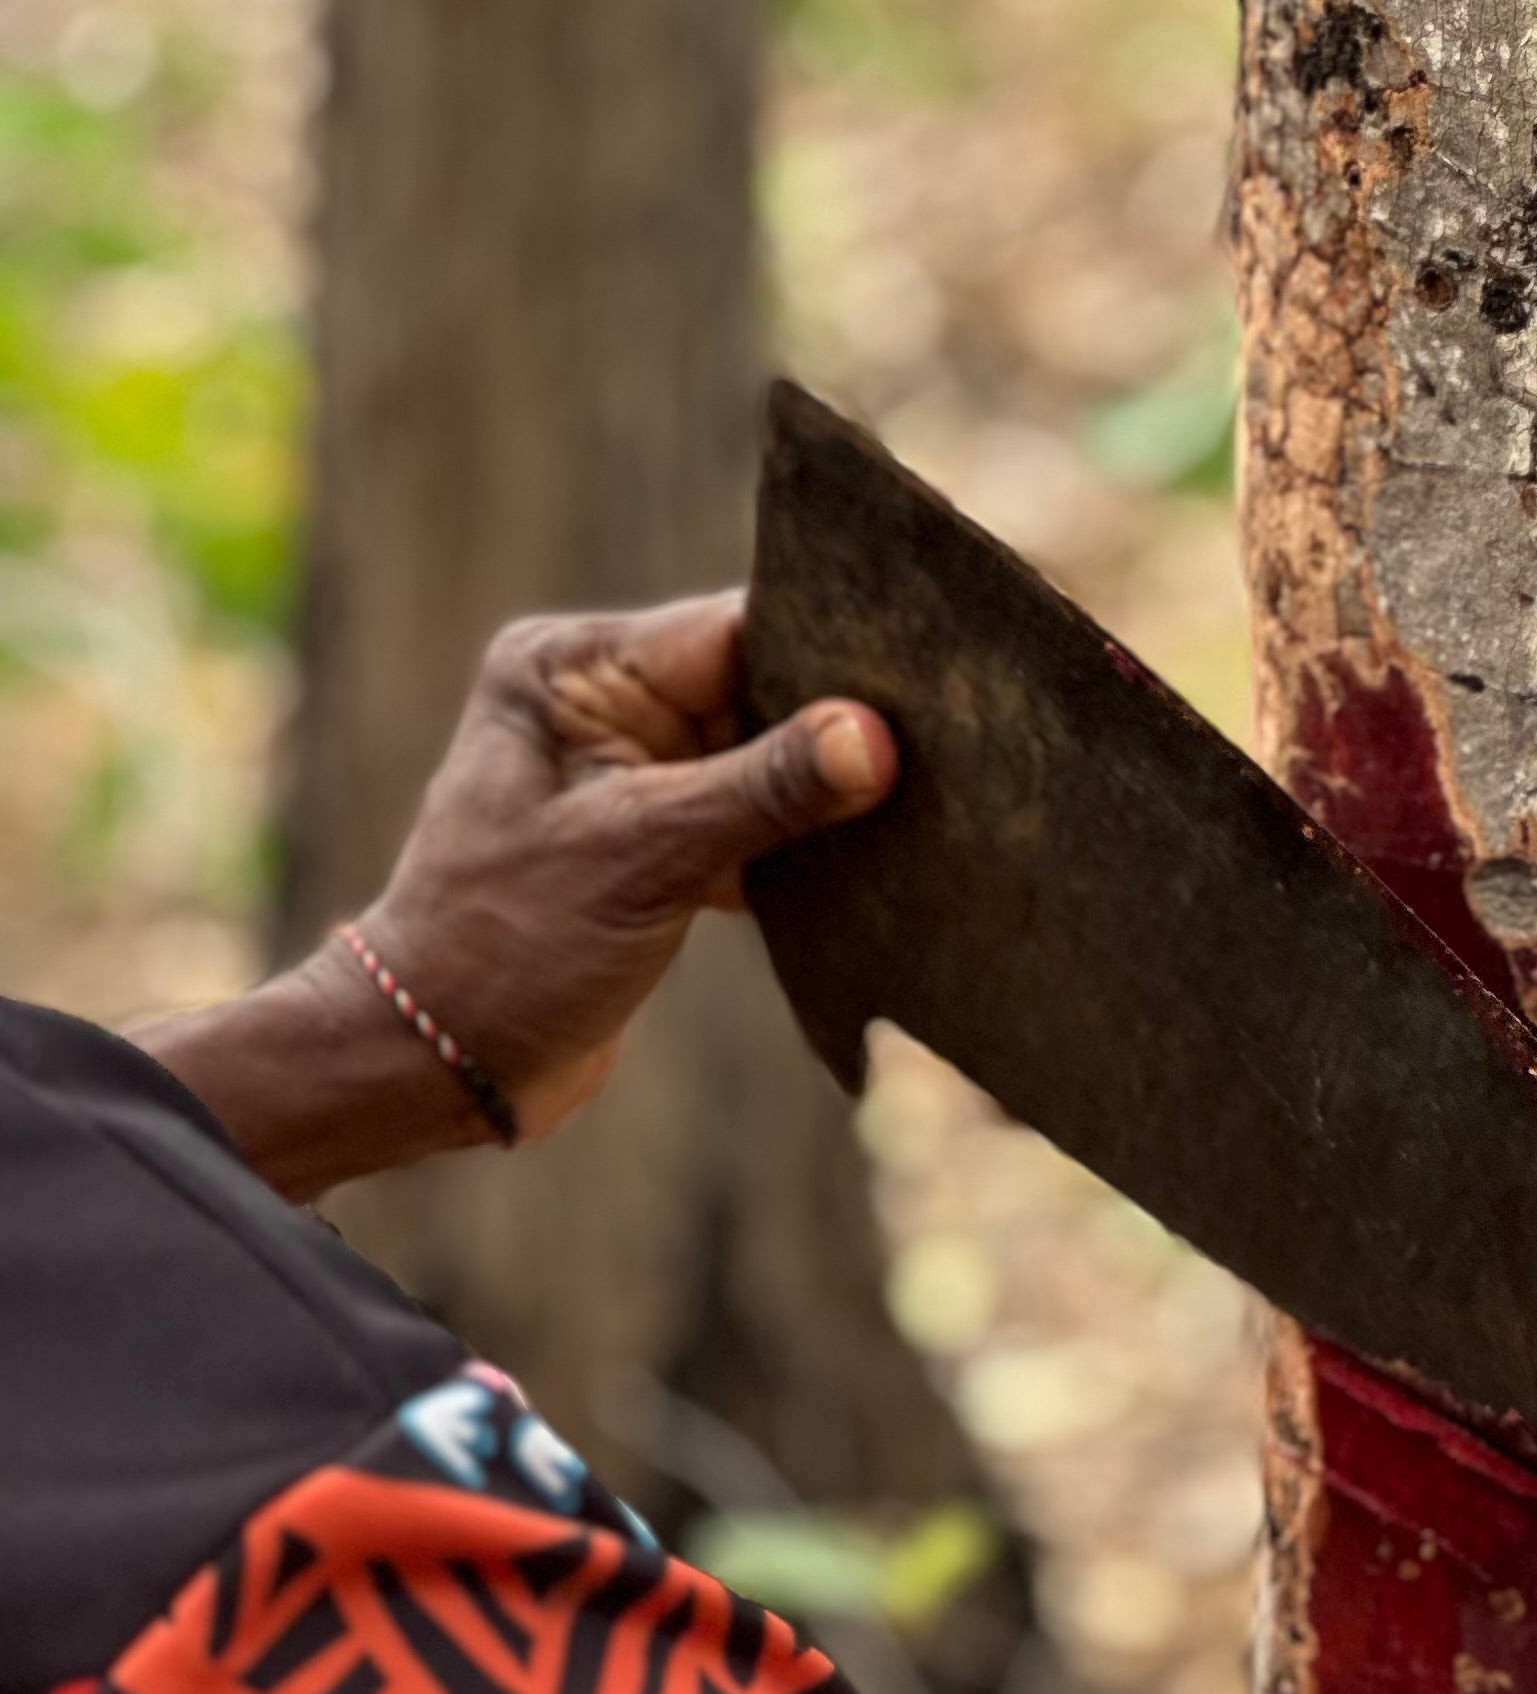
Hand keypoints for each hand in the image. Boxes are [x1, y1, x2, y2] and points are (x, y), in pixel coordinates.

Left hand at [353, 594, 894, 1138]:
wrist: (443, 1062)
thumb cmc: (506, 946)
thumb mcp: (643, 856)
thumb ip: (764, 789)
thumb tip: (875, 737)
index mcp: (571, 671)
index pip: (730, 631)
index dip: (824, 651)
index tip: (918, 678)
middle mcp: (601, 703)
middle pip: (760, 687)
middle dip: (837, 725)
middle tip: (935, 749)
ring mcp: (633, 773)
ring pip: (768, 758)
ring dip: (826, 792)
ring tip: (914, 808)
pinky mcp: (660, 840)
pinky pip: (757, 819)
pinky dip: (802, 844)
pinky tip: (868, 864)